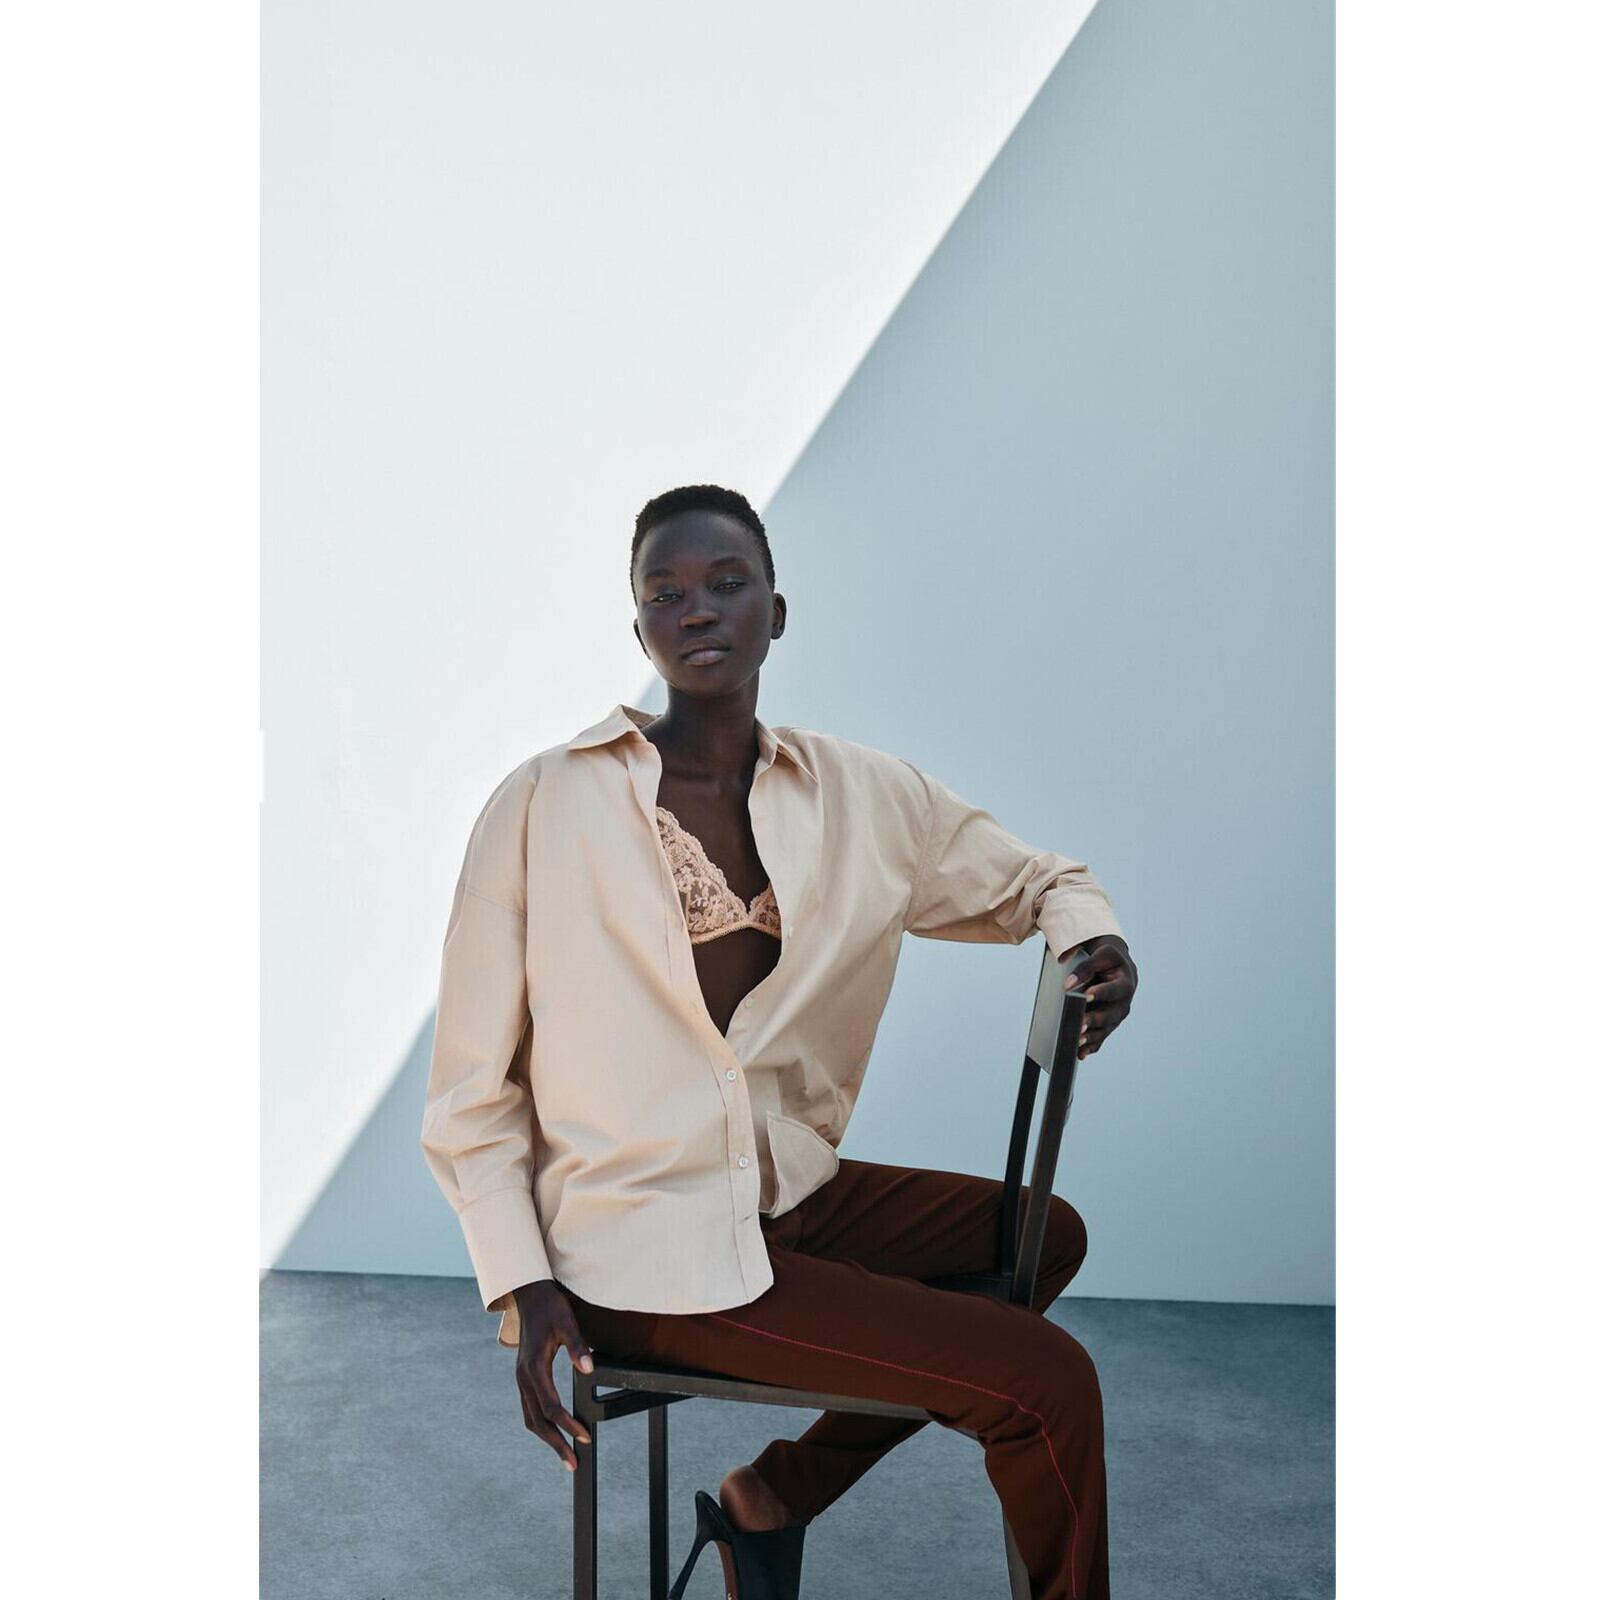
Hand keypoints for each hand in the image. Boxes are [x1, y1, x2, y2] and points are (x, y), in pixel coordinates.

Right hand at [512, 1280, 594, 1469]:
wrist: (530, 1295)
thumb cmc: (551, 1308)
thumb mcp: (568, 1323)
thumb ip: (578, 1347)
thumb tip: (589, 1369)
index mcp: (534, 1368)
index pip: (551, 1407)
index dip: (568, 1424)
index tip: (585, 1436)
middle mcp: (523, 1378)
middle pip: (538, 1421)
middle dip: (556, 1443)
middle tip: (573, 1463)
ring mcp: (521, 1378)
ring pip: (530, 1417)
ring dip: (547, 1437)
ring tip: (565, 1454)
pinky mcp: (524, 1376)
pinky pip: (529, 1408)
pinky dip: (541, 1423)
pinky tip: (553, 1429)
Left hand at [1059, 934, 1136, 1058]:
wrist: (1118, 967)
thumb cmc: (1109, 960)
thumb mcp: (1101, 955)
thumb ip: (1085, 968)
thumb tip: (1068, 985)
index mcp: (1126, 984)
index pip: (1113, 990)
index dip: (1100, 993)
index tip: (1086, 996)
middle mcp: (1124, 1003)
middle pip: (1110, 1014)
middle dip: (1094, 1020)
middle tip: (1079, 1023)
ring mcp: (1117, 1016)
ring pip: (1105, 1029)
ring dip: (1092, 1037)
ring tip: (1076, 1041)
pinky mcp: (1109, 1024)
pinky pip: (1101, 1037)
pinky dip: (1091, 1046)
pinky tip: (1080, 1053)